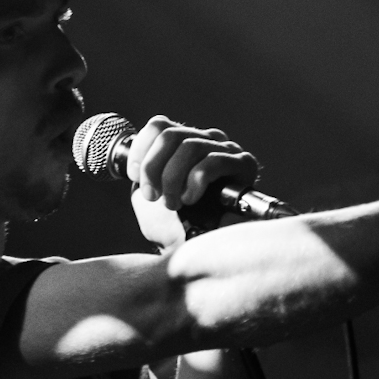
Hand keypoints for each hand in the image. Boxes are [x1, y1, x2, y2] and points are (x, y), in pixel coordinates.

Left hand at [127, 116, 258, 248]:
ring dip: (173, 178)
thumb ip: (142, 173)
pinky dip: (195, 181)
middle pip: (171, 134)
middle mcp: (207, 141)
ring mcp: (227, 151)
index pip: (159, 125)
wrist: (196, 252)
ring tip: (172, 203)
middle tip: (152, 196)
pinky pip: (212, 162)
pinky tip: (191, 199)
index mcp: (183, 143)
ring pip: (190, 146)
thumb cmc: (174, 227)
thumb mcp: (148, 194)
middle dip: (153, 167)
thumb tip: (136, 161)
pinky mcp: (244, 165)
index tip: (134, 177)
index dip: (141, 149)